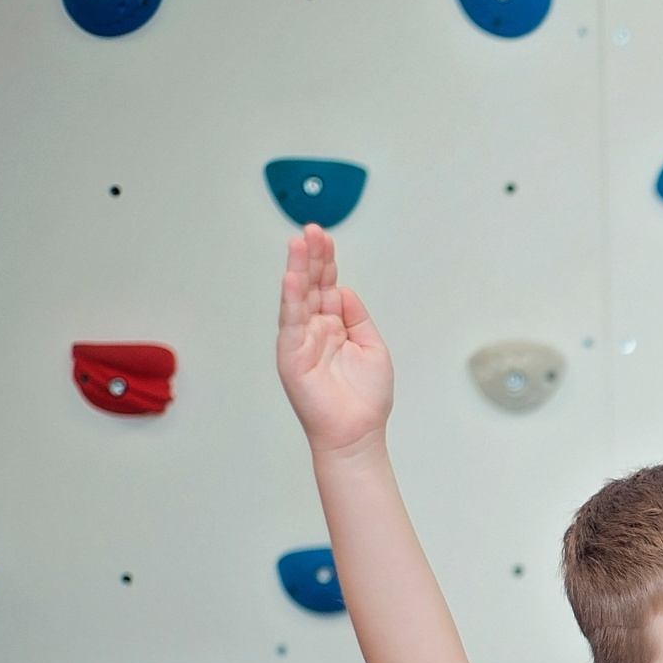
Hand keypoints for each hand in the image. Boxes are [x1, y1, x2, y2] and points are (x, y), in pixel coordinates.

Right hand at [276, 225, 393, 453]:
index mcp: (335, 326)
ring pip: (298, 298)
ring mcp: (301, 341)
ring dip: (298, 270)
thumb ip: (357, 317)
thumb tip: (342, 290)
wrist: (357, 432)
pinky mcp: (291, 355)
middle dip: (312, 257)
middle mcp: (315, 329)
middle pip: (312, 285)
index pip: (328, 285)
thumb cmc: (365, 398)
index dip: (327, 262)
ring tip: (298, 243)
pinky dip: (291, 300)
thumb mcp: (372, 347)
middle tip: (312, 230)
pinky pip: (290, 323)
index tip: (325, 237)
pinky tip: (291, 278)